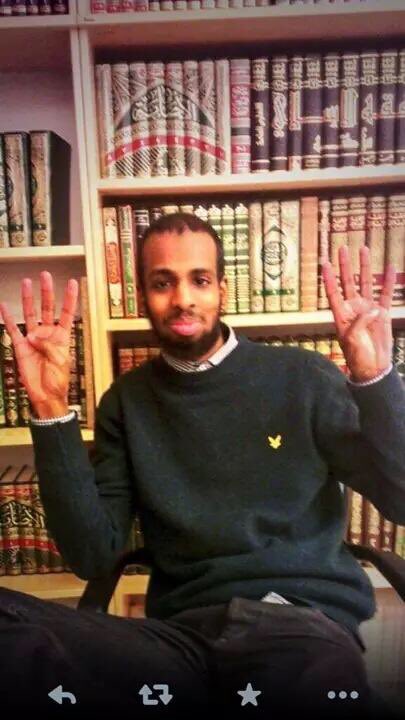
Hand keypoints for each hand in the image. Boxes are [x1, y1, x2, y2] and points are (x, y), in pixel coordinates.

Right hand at [0, 271, 78, 416]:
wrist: (45, 394)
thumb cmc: (57, 380)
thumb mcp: (60, 360)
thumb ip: (49, 345)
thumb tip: (33, 336)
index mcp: (62, 336)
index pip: (67, 312)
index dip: (70, 298)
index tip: (71, 282)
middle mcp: (48, 333)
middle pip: (47, 308)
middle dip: (47, 291)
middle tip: (45, 275)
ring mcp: (34, 338)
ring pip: (30, 313)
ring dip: (28, 298)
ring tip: (26, 282)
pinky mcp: (21, 346)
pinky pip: (13, 329)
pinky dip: (7, 317)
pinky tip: (3, 305)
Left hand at [321, 245, 394, 381]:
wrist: (373, 367)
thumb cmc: (357, 355)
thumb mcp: (352, 339)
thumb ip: (360, 321)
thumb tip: (373, 309)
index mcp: (341, 314)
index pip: (333, 292)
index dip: (329, 278)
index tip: (325, 263)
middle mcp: (353, 308)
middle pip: (348, 281)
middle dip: (345, 265)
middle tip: (342, 248)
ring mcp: (368, 309)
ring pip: (365, 282)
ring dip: (364, 267)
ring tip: (364, 249)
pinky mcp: (382, 313)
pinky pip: (385, 294)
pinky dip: (388, 281)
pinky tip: (390, 267)